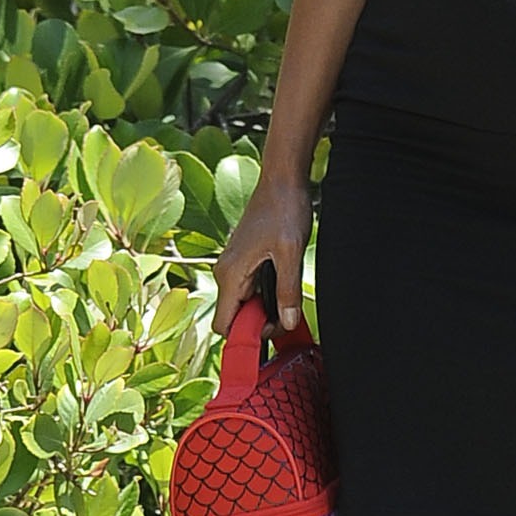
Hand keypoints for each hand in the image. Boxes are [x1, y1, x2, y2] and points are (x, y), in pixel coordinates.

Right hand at [213, 171, 312, 337]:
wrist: (282, 179)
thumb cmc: (284, 209)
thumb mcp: (291, 252)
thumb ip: (287, 291)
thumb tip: (288, 323)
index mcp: (230, 274)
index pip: (224, 325)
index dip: (246, 337)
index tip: (272, 331)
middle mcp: (226, 272)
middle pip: (235, 317)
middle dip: (259, 323)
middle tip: (289, 315)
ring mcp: (234, 265)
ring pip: (245, 303)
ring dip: (265, 308)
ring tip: (290, 298)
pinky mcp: (244, 259)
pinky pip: (250, 288)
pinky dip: (266, 293)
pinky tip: (284, 283)